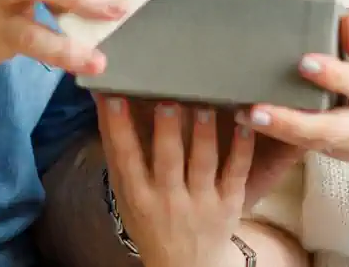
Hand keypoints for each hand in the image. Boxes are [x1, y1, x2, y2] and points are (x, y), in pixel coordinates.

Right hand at [98, 96, 255, 266]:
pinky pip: (237, 173)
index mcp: (139, 196)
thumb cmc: (150, 220)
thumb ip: (117, 151)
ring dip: (204, 134)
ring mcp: (202, 202)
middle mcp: (169, 200)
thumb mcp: (127, 195)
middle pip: (168, 161)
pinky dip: (242, 150)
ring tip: (205, 106)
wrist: (184, 266)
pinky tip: (244, 126)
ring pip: (203, 163)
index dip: (119, 128)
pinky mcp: (229, 203)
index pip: (127, 158)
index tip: (115, 98)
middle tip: (168, 100)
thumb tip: (104, 100)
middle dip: (167, 131)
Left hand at [242, 9, 348, 165]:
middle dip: (292, 121)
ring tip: (244, 115)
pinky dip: (284, 137)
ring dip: (279, 133)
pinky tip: (255, 123)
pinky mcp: (345, 156)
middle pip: (333, 128)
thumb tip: (345, 18)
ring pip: (318, 144)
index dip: (335, 75)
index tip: (304, 61)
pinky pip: (314, 148)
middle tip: (255, 110)